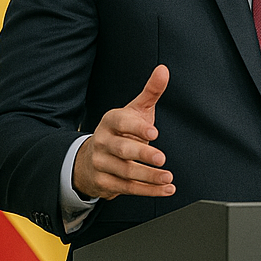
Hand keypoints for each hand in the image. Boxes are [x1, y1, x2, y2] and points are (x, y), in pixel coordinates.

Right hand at [72, 65, 175, 200]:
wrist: (92, 159)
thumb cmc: (121, 131)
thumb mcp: (134, 111)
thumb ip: (150, 91)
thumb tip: (164, 70)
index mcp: (110, 121)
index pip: (121, 122)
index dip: (137, 127)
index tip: (154, 133)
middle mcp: (103, 142)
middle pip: (122, 149)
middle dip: (142, 154)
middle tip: (162, 158)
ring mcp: (102, 164)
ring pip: (125, 172)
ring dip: (148, 176)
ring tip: (168, 177)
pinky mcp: (105, 182)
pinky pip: (128, 188)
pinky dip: (148, 190)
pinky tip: (165, 189)